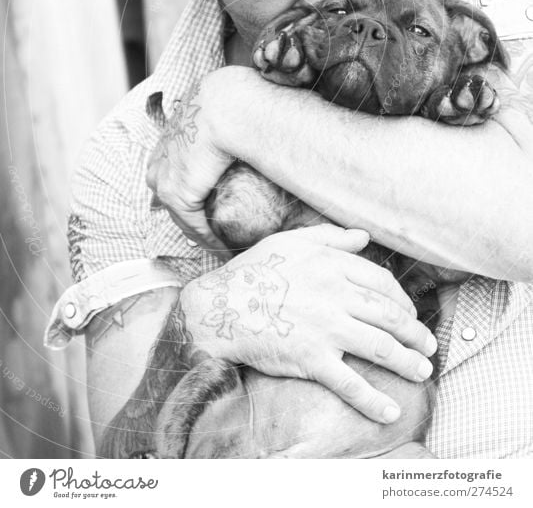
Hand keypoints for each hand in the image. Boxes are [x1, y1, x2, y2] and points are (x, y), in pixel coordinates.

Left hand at [146, 73, 238, 258]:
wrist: (223, 105)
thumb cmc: (225, 103)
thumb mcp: (212, 112)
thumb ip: (216, 123)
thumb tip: (238, 121)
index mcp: (165, 143)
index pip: (170, 175)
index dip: (190, 193)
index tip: (207, 204)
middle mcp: (159, 164)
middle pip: (173, 202)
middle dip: (194, 220)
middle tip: (215, 235)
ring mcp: (165, 181)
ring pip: (183, 217)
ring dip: (203, 233)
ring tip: (222, 245)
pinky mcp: (179, 195)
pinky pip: (195, 226)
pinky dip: (210, 239)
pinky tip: (223, 248)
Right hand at [180, 224, 436, 423]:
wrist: (219, 307)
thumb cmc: (252, 271)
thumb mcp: (290, 242)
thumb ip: (330, 237)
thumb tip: (363, 237)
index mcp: (332, 266)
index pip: (382, 284)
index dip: (402, 300)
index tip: (410, 313)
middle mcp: (336, 295)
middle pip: (390, 315)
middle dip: (416, 333)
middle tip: (428, 346)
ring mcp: (326, 328)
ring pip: (381, 347)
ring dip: (408, 362)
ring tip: (422, 372)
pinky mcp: (313, 359)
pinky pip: (350, 383)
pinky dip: (373, 400)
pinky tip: (390, 412)